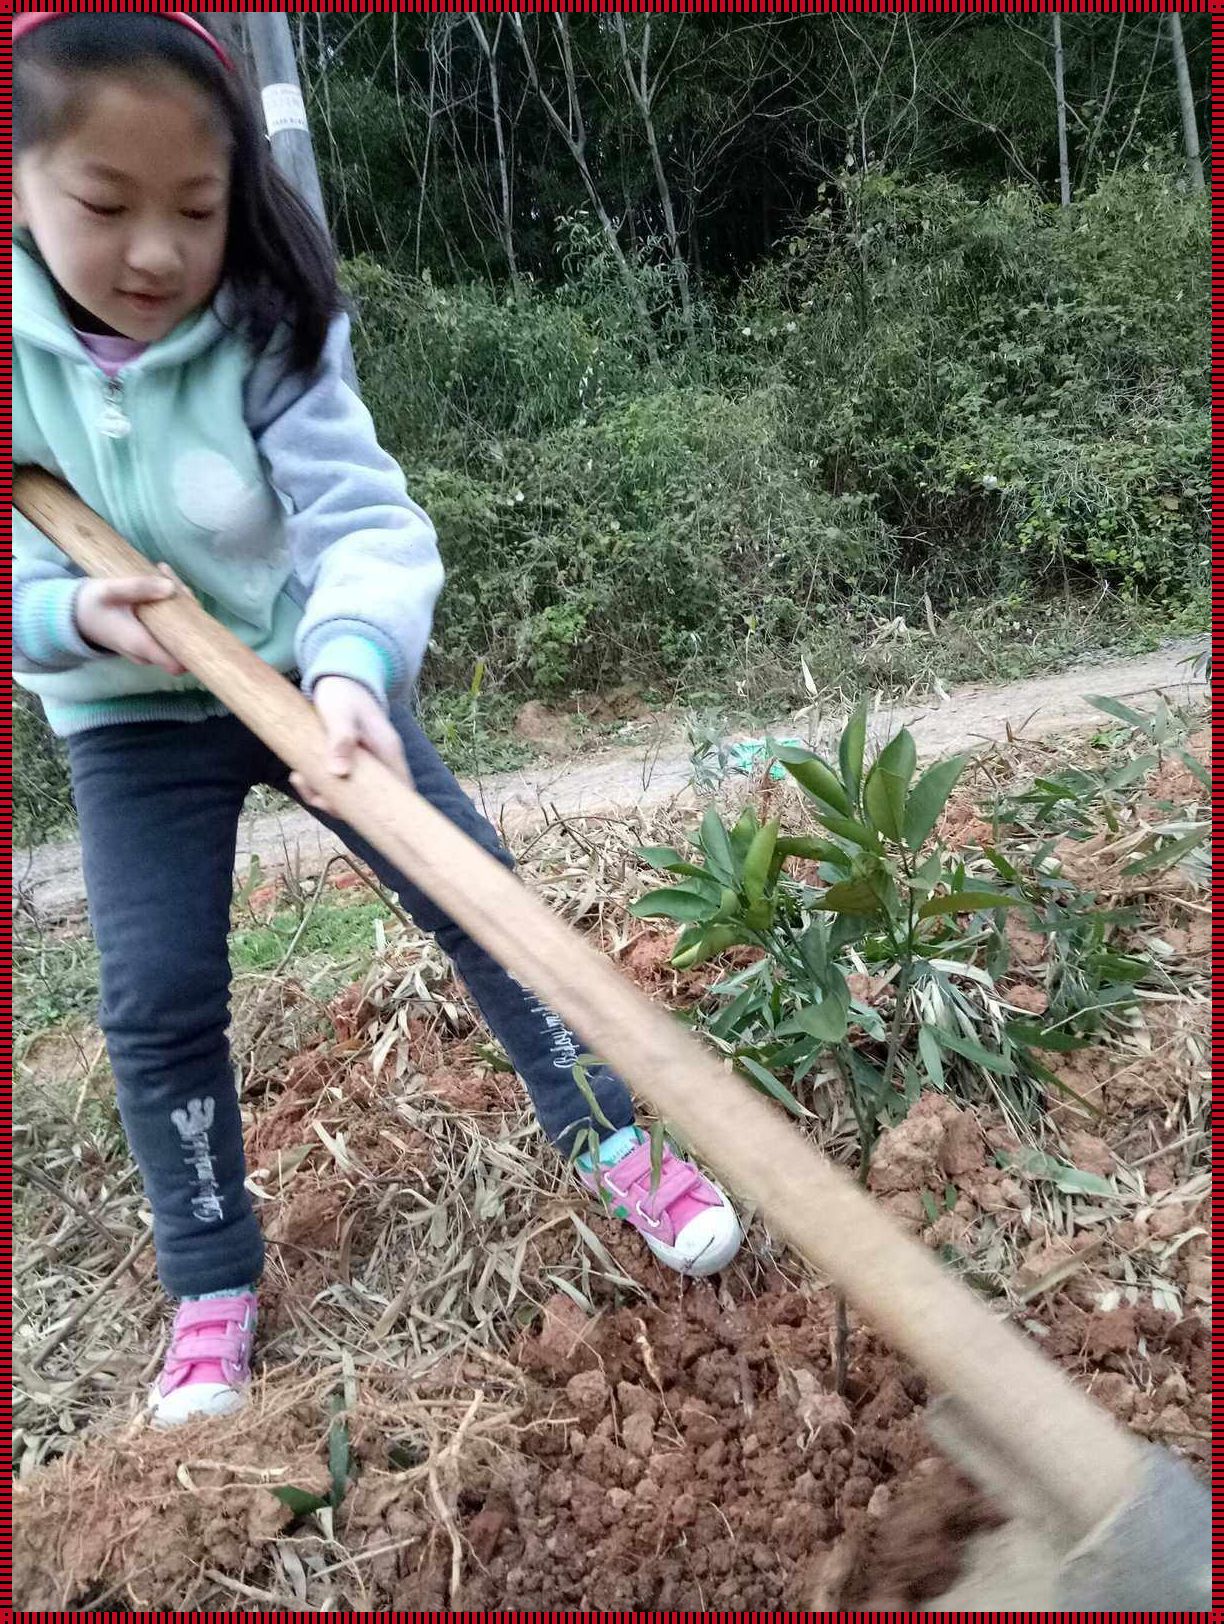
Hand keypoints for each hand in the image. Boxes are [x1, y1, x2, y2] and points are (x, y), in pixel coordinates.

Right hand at [74, 570, 186, 674]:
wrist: (75, 615)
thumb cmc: (91, 604)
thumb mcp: (110, 590)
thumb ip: (139, 587)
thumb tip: (171, 588)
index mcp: (141, 645)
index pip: (180, 663)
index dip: (194, 646)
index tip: (195, 617)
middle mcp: (148, 654)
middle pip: (182, 643)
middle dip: (187, 614)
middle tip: (174, 583)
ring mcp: (149, 650)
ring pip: (177, 634)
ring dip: (179, 607)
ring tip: (165, 576)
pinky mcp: (149, 642)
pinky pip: (168, 630)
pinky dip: (171, 609)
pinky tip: (162, 583)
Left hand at [292, 675, 412, 813]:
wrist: (339, 679)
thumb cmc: (344, 694)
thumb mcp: (340, 713)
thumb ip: (341, 739)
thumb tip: (340, 773)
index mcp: (387, 752)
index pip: (402, 791)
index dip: (390, 811)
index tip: (361, 817)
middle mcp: (380, 763)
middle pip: (370, 801)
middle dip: (339, 806)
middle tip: (315, 796)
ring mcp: (364, 765)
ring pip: (349, 795)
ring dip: (323, 795)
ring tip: (299, 778)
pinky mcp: (348, 764)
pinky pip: (336, 784)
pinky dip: (317, 785)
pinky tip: (299, 775)